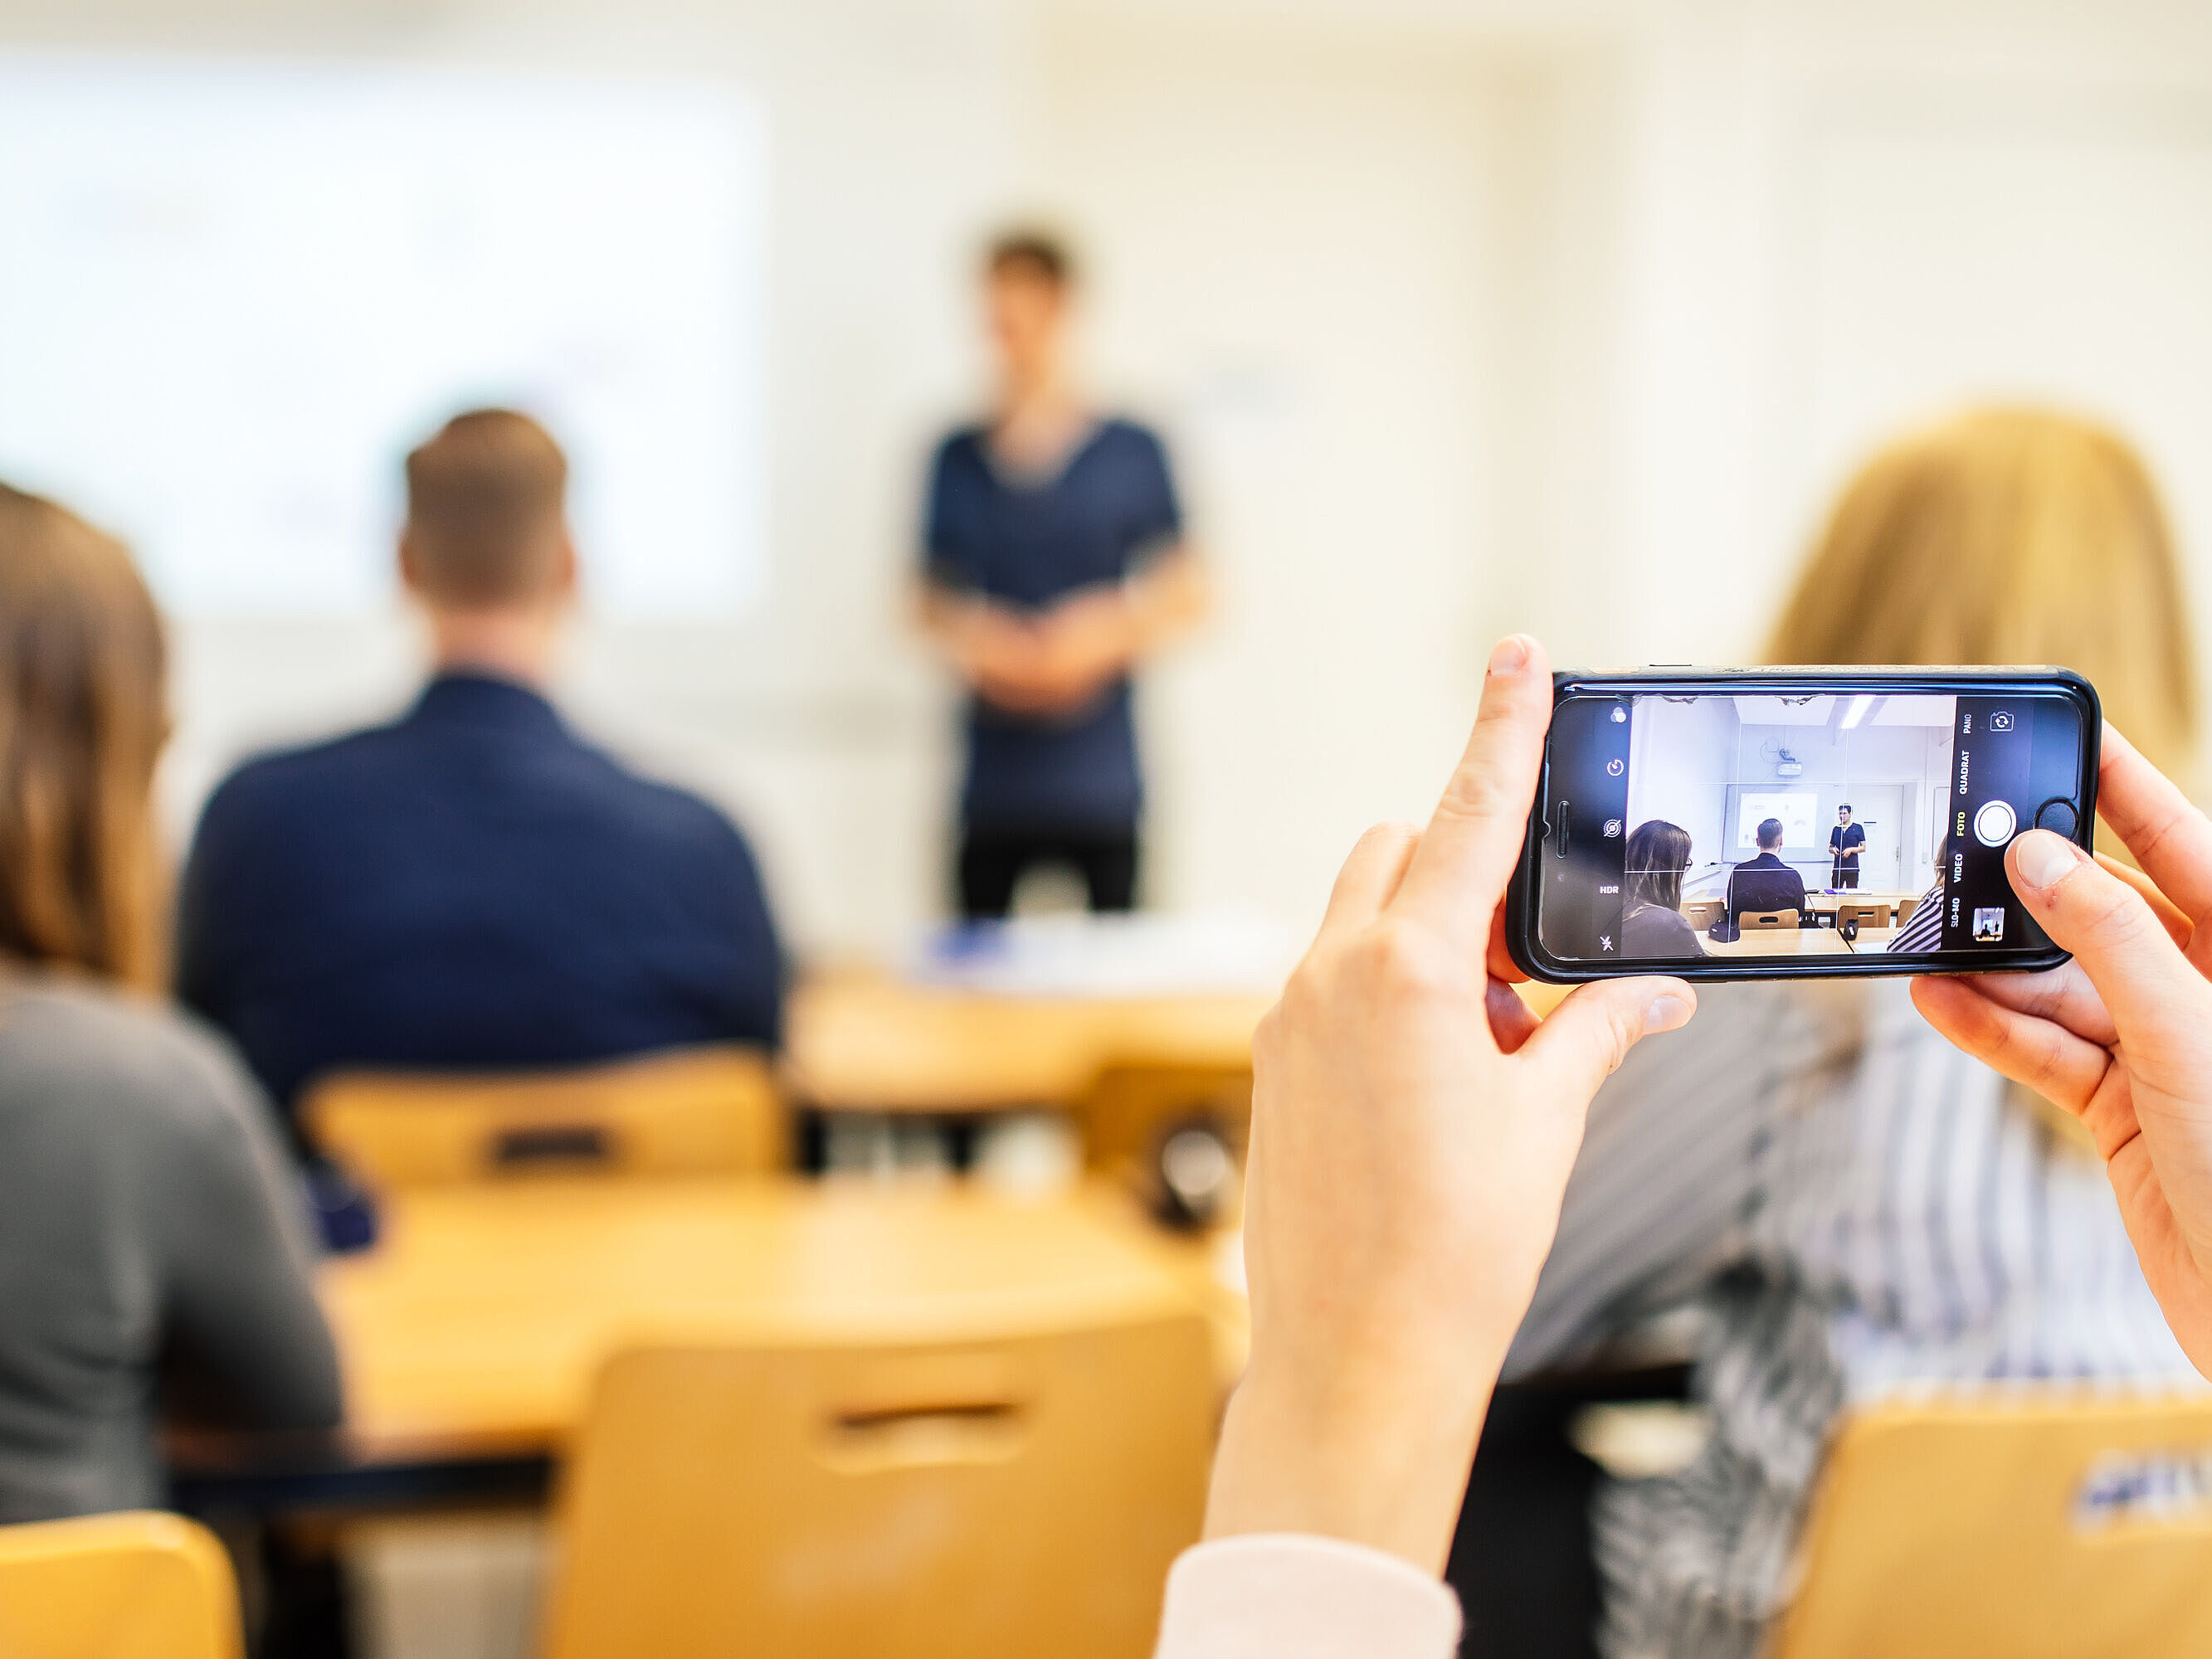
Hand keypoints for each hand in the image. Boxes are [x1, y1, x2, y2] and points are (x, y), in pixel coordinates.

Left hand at [1203, 634, 1696, 1571]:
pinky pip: (1330, 983)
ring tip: (1492, 1041)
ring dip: (1427, 936)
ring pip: (1358, 918)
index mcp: (1405, 971)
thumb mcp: (1546, 1124)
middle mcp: (1328, 976)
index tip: (1519, 654)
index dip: (1503, 728)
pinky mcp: (1269, 1065)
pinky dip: (1387, 991)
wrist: (1354, 1358)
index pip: (1468, 814)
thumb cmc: (1455, 1251)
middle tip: (1532, 960)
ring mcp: (1286, 1019)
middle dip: (1465, 869)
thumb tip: (1654, 996)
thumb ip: (1599, 1034)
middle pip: (1398, 854)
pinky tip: (1439, 1076)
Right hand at [1912, 727, 2211, 1377]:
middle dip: (2035, 887)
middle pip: (2112, 914)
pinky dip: (1990, 1028)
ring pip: (2066, 985)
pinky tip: (1937, 1001)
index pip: (2189, 850)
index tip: (2069, 734)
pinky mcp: (2123, 1109)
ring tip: (1930, 937)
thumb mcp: (2188, 1038)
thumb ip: (2112, 943)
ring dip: (1996, 968)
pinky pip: (2044, 1049)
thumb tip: (2039, 856)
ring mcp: (2166, 1053)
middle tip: (1963, 844)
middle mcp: (2208, 997)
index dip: (2130, 791)